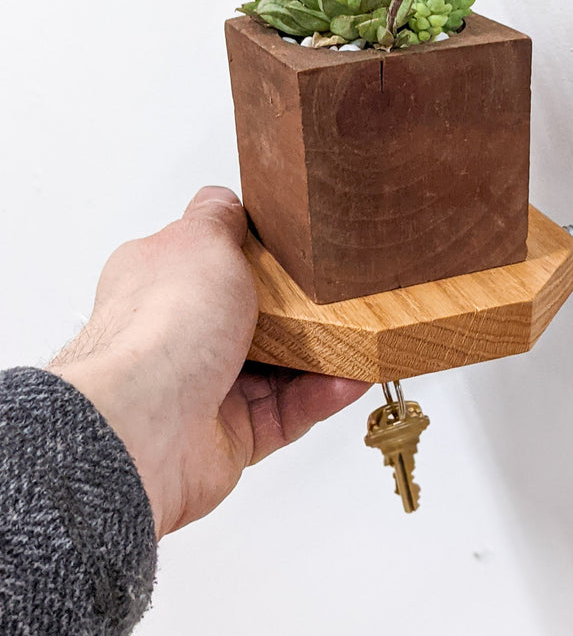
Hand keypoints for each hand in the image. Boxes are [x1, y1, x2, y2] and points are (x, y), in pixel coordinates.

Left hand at [48, 186, 369, 538]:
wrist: (151, 421)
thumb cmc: (164, 325)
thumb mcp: (200, 239)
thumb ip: (220, 217)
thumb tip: (228, 201)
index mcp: (160, 283)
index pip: (212, 262)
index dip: (255, 255)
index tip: (298, 252)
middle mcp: (177, 335)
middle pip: (252, 318)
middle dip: (297, 312)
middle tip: (338, 298)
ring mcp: (202, 388)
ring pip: (277, 369)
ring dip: (320, 356)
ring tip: (358, 340)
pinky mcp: (228, 434)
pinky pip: (286, 413)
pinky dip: (320, 396)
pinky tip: (349, 378)